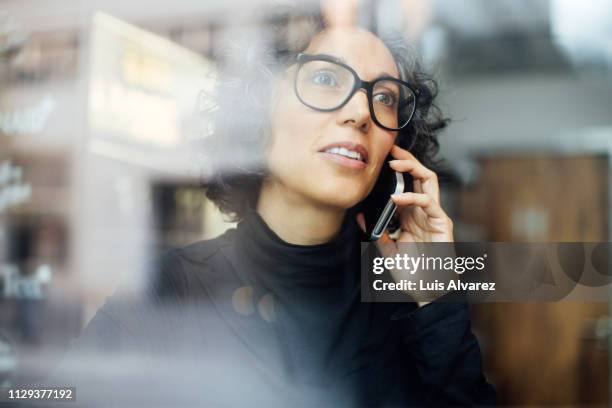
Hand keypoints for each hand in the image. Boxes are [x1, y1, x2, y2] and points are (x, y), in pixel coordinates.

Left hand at [356, 145, 454, 305]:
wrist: (429, 291)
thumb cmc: (412, 272)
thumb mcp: (386, 251)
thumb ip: (375, 234)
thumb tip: (359, 217)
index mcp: (411, 214)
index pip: (406, 183)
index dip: (396, 169)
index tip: (380, 158)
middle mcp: (423, 211)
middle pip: (420, 175)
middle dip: (406, 159)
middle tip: (391, 149)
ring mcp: (434, 215)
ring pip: (429, 180)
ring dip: (412, 168)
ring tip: (394, 164)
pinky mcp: (442, 224)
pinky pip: (429, 203)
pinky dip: (411, 197)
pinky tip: (396, 198)